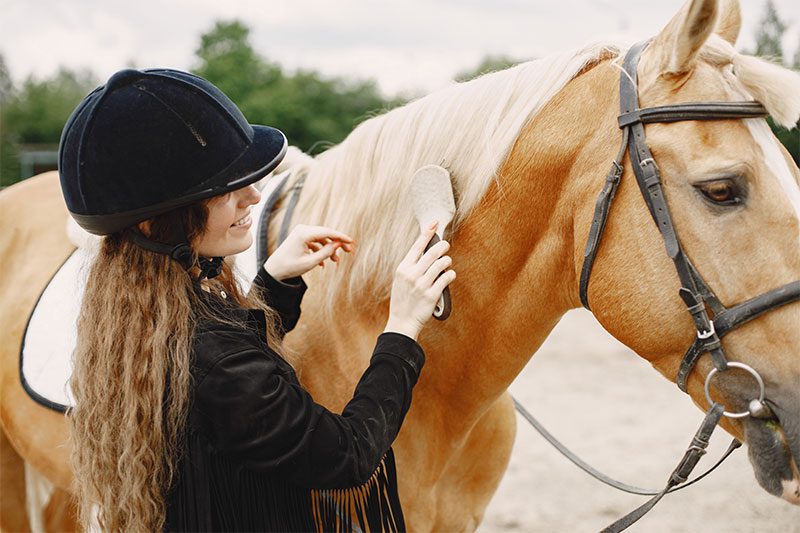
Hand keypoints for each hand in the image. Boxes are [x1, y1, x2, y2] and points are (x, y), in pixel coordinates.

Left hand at [264, 224, 354, 280]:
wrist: (274, 270)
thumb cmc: (290, 267)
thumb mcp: (311, 262)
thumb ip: (326, 252)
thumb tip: (338, 244)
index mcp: (304, 233)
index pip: (328, 232)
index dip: (341, 237)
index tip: (351, 242)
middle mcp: (303, 229)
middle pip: (326, 233)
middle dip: (338, 243)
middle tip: (348, 251)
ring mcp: (301, 232)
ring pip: (322, 238)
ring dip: (329, 249)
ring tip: (336, 261)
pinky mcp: (300, 238)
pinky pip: (315, 242)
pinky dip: (321, 250)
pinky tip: (324, 263)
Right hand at [384, 221, 455, 339]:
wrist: (402, 321)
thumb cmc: (403, 299)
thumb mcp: (401, 279)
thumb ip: (411, 266)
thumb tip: (426, 250)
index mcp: (403, 268)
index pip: (417, 246)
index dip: (427, 233)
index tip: (435, 223)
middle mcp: (412, 275)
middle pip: (432, 253)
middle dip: (443, 246)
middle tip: (446, 246)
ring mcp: (422, 285)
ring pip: (442, 264)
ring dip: (447, 261)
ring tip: (447, 263)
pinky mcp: (432, 295)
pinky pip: (447, 278)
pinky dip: (450, 275)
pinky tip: (449, 276)